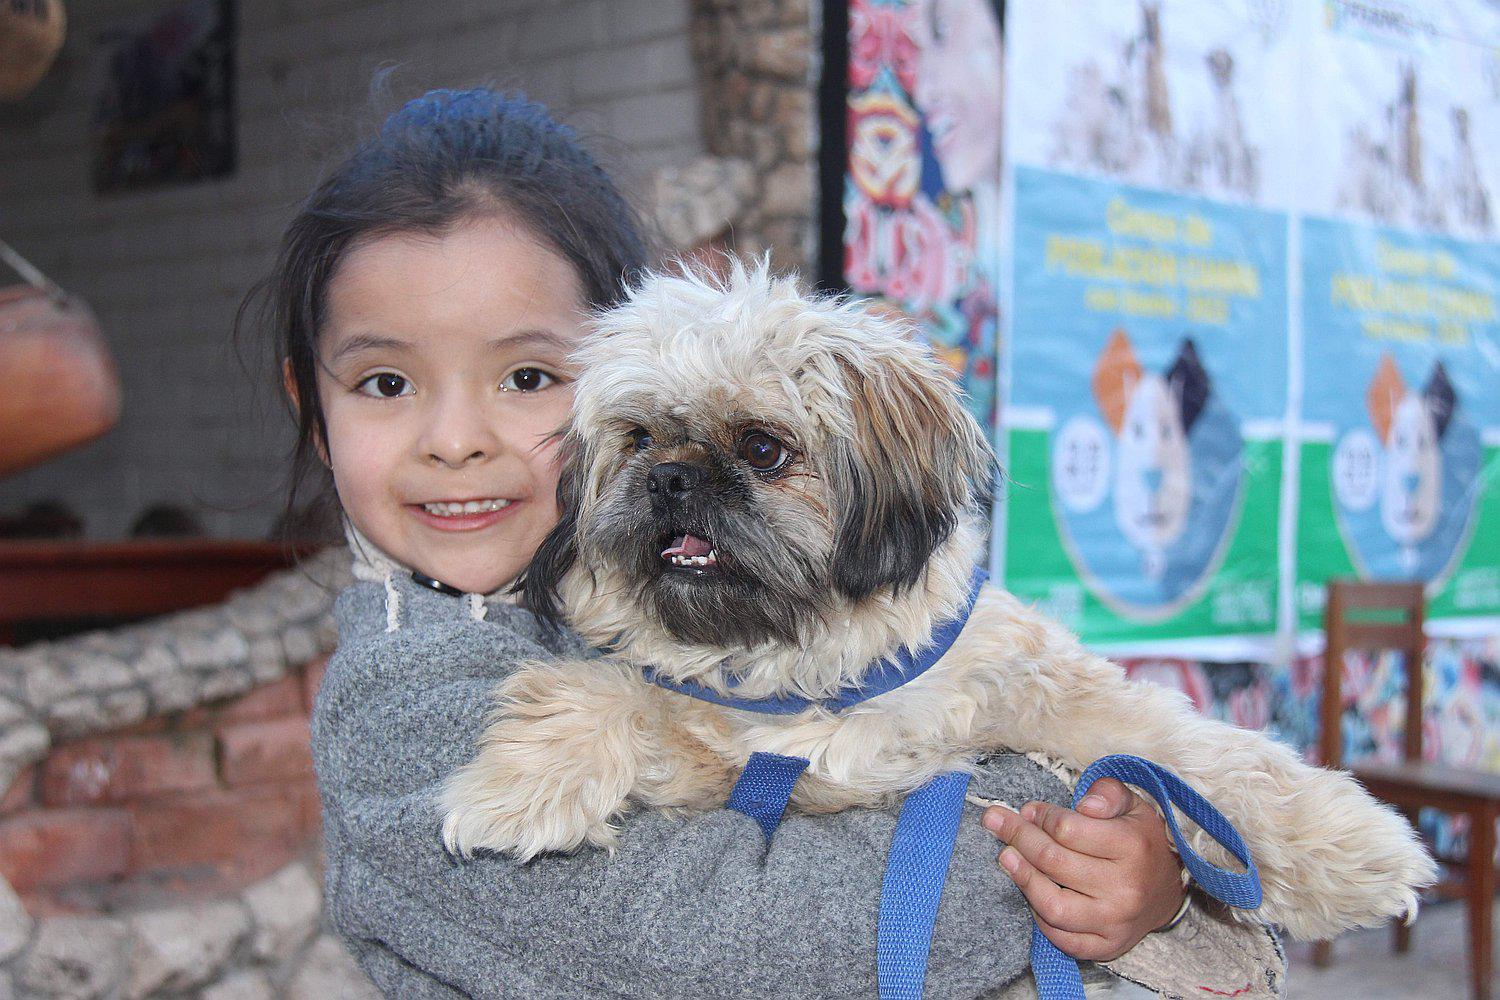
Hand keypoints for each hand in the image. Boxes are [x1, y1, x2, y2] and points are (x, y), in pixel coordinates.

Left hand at [982, 777, 1185, 960]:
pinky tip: (1031, 892)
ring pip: (1053, 905)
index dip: (1040, 816)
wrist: (1167, 892)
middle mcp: (1126, 888)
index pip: (1067, 829)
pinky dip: (1039, 917)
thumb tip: (1084, 804)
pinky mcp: (1107, 947)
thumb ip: (1108, 793)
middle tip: (995, 822)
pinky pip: (1061, 938)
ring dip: (1022, 878)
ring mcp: (1115, 921)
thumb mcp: (1133, 805)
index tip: (1026, 810)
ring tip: (1005, 857)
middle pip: (1053, 862)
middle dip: (1018, 838)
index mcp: (1132, 846)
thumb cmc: (1141, 841)